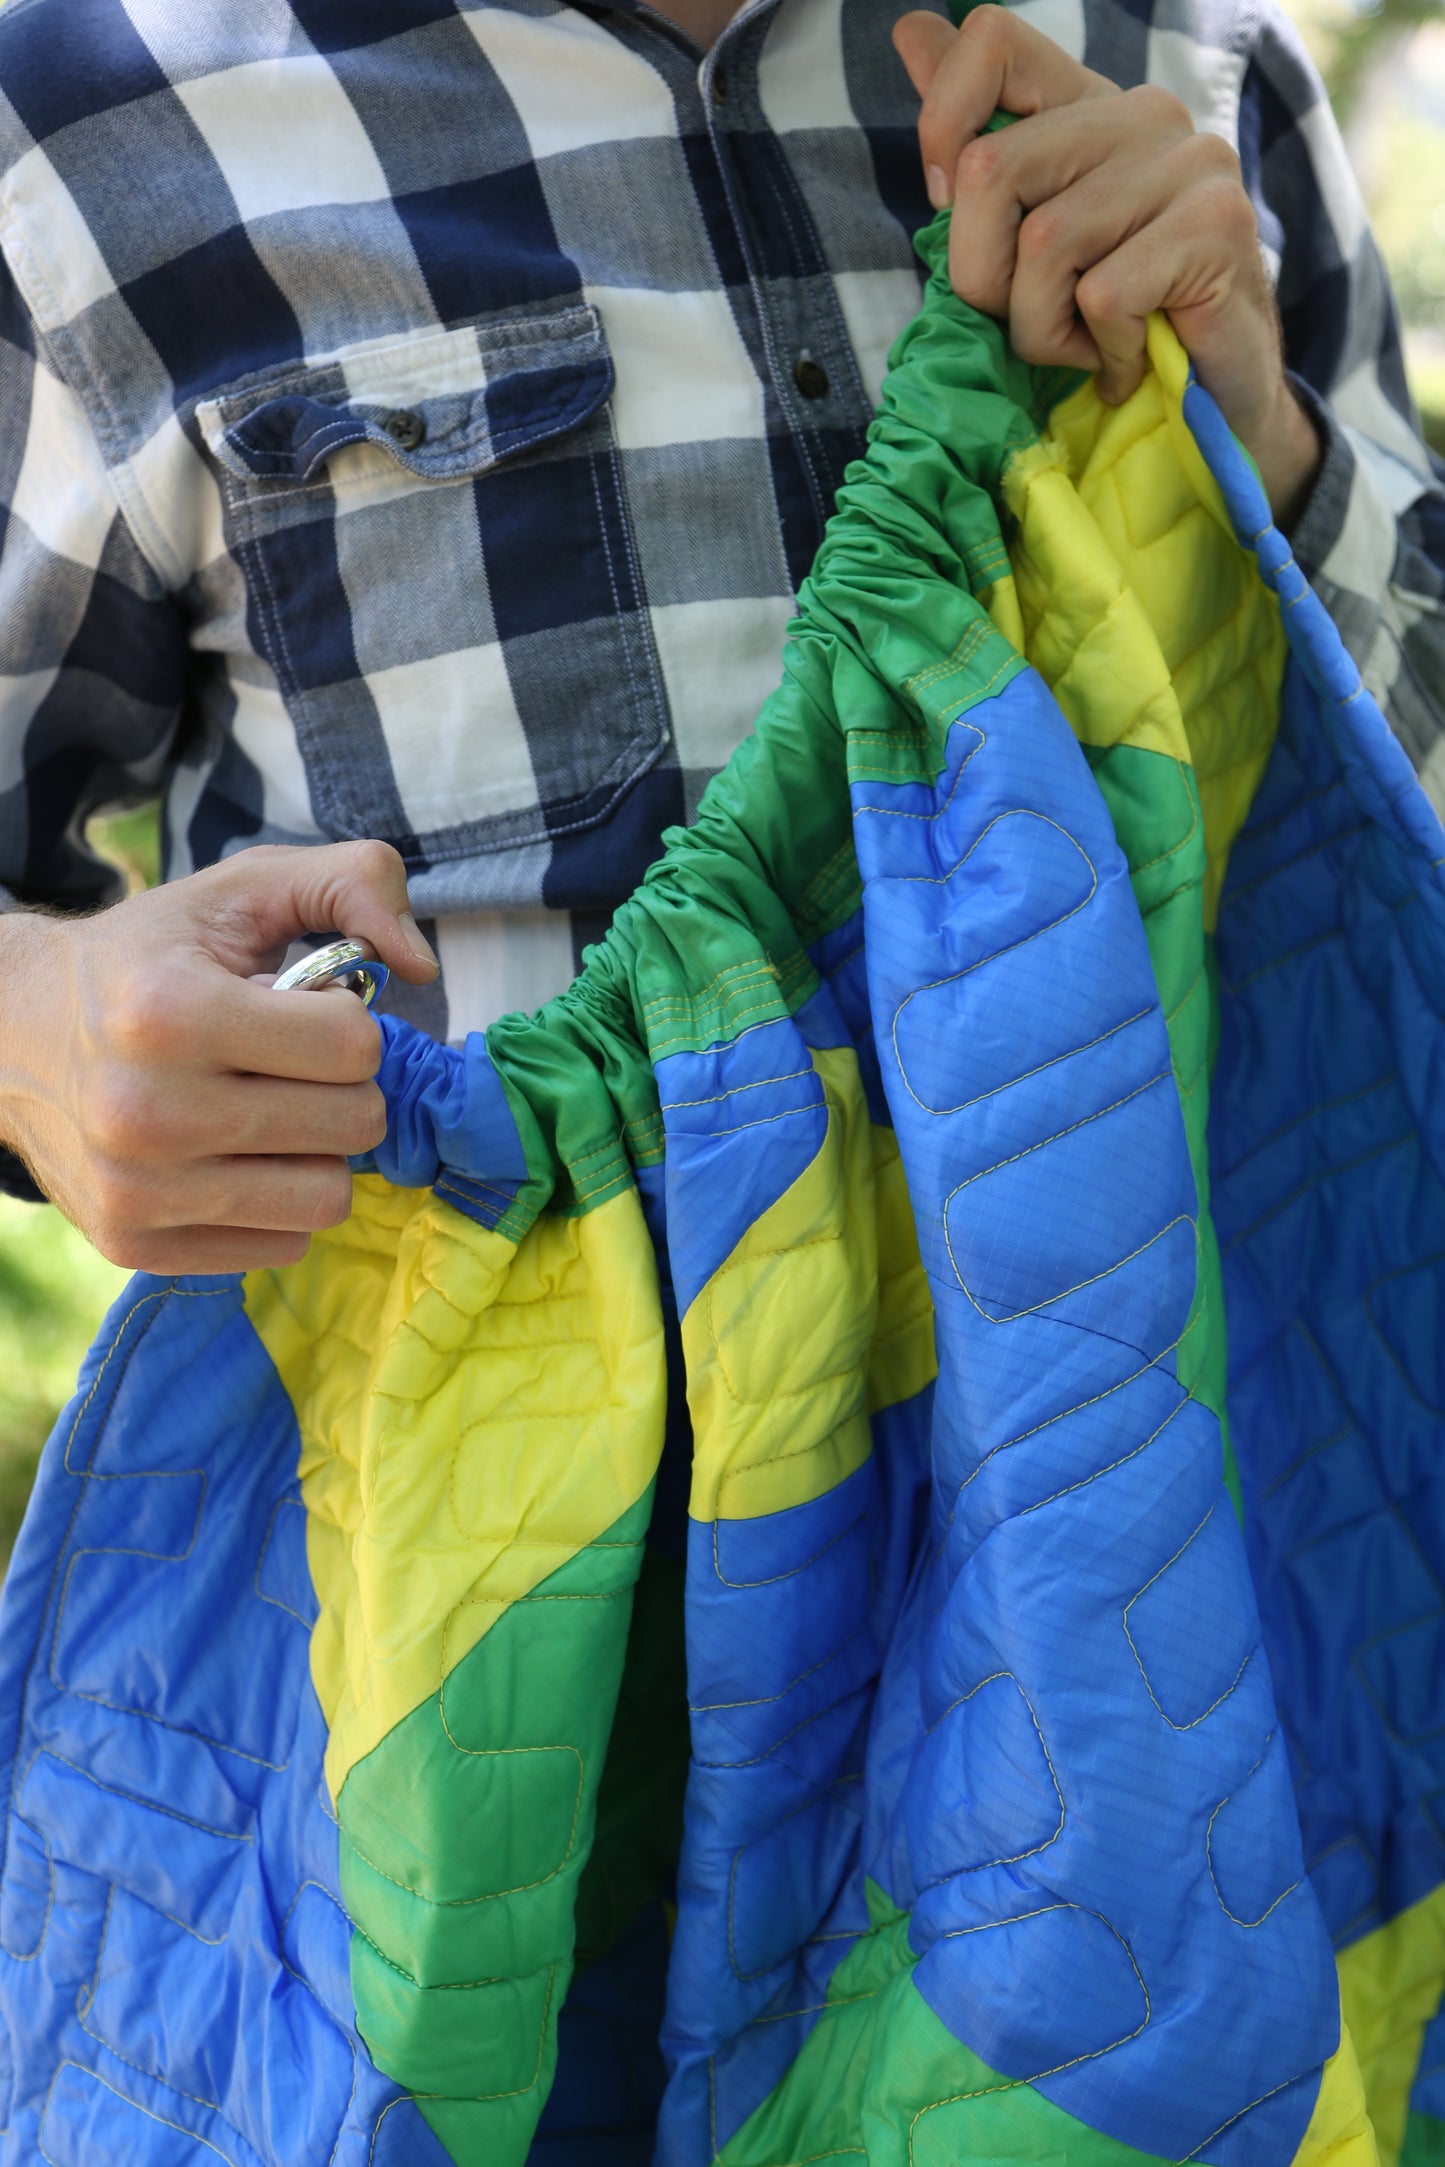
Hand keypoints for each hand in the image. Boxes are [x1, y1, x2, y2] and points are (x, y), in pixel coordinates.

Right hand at [0, 841, 438, 1272]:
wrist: (14, 1030)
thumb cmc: (150, 957)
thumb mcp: (243, 888)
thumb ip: (353, 882)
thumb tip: (422, 965)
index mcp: (171, 1012)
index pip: (354, 1048)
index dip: (349, 1024)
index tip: (304, 1012)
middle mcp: (144, 1110)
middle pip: (352, 1126)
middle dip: (341, 1087)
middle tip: (290, 1066)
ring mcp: (135, 1189)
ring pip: (325, 1199)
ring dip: (317, 1152)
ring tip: (269, 1112)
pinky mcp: (132, 1244)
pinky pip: (282, 1246)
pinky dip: (277, 1201)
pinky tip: (235, 1156)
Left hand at [892, 5, 1322, 527]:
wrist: (1218, 405)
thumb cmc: (1113, 329)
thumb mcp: (1026, 242)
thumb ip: (978, 143)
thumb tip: (909, 30)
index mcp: (1090, 107)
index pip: (992, 42)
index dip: (942, 123)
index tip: (949, 205)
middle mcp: (1145, 115)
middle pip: (990, 168)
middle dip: (983, 277)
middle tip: (1033, 322)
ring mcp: (1190, 163)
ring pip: (1044, 243)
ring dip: (1043, 329)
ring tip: (1090, 347)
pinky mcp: (1218, 226)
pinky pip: (1102, 296)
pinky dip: (1101, 352)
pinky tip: (1131, 359)